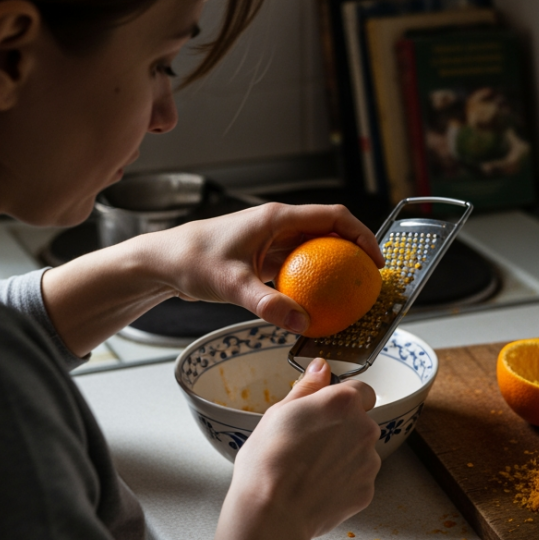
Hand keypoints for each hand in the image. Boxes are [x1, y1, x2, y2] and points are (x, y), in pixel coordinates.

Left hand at [150, 202, 382, 335]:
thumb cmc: (191, 262)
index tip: (376, 260)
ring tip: (352, 293)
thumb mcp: (230, 284)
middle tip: (370, 281)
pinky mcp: (263, 258)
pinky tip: (319, 304)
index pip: (333, 217)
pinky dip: (312, 281)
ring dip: (334, 267)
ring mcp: (270, 241)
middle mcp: (277, 225)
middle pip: (329, 232)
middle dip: (354, 252)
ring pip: (314, 249)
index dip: (361, 234)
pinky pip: (297, 267)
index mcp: (276, 218)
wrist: (163, 262)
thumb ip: (266, 304)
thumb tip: (302, 322)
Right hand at [229, 357, 380, 538]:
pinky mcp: (367, 490)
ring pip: (360, 452)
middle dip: (342, 430)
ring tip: (310, 469)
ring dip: (343, 456)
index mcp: (343, 403)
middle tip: (309, 443)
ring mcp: (369, 462)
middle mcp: (364, 429)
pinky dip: (342, 482)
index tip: (326, 410)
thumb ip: (307, 387)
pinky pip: (357, 479)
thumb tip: (321, 367)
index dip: (343, 400)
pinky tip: (317, 488)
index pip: (361, 390)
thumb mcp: (278, 412)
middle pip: (361, 423)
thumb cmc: (268, 462)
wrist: (273, 514)